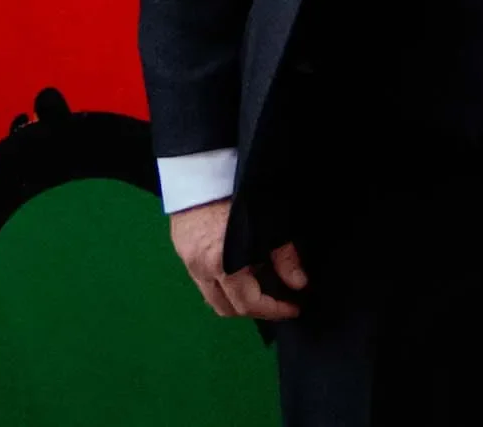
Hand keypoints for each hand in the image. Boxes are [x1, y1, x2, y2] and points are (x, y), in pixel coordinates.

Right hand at [169, 200, 305, 320]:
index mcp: (223, 265)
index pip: (249, 303)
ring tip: (264, 293)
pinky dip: (223, 288)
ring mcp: (188, 264)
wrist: (203, 170)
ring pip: (212, 299)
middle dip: (256, 311)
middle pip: (227, 309)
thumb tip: (299, 284)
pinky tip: (241, 276)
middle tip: (280, 304)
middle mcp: (201, 270)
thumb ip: (285, 257)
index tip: (294, 308)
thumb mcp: (270, 225)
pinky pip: (203, 283)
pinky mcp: (184, 253)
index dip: (275, 310)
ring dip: (237, 302)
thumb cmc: (239, 195)